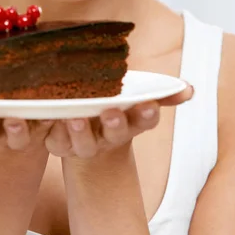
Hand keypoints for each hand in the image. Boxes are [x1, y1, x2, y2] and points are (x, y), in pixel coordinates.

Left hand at [44, 84, 193, 158]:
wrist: (86, 136)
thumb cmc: (113, 106)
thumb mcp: (136, 98)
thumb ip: (163, 93)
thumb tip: (191, 90)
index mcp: (130, 123)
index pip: (144, 120)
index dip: (147, 114)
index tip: (149, 105)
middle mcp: (108, 136)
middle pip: (115, 132)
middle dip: (115, 124)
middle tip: (111, 112)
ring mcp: (83, 142)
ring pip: (83, 140)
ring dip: (80, 130)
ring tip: (74, 117)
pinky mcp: (57, 144)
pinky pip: (52, 139)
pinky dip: (48, 129)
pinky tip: (43, 116)